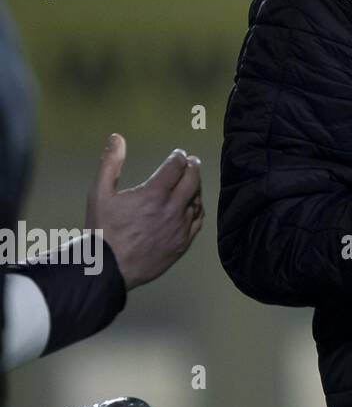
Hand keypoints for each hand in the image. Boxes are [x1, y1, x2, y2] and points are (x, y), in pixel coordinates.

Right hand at [84, 134, 202, 291]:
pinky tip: (191, 204)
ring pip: (197, 199)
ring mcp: (180, 227)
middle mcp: (172, 209)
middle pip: (193, 179)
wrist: (107, 269)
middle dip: (193, 166)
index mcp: (154, 194)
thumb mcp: (99, 193)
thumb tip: (117, 137)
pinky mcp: (183, 243)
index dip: (179, 156)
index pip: (177, 166)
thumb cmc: (102, 230)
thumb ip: (110, 163)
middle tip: (191, 160)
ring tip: (190, 180)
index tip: (177, 154)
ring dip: (195, 187)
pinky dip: (197, 208)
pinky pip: (198, 220)